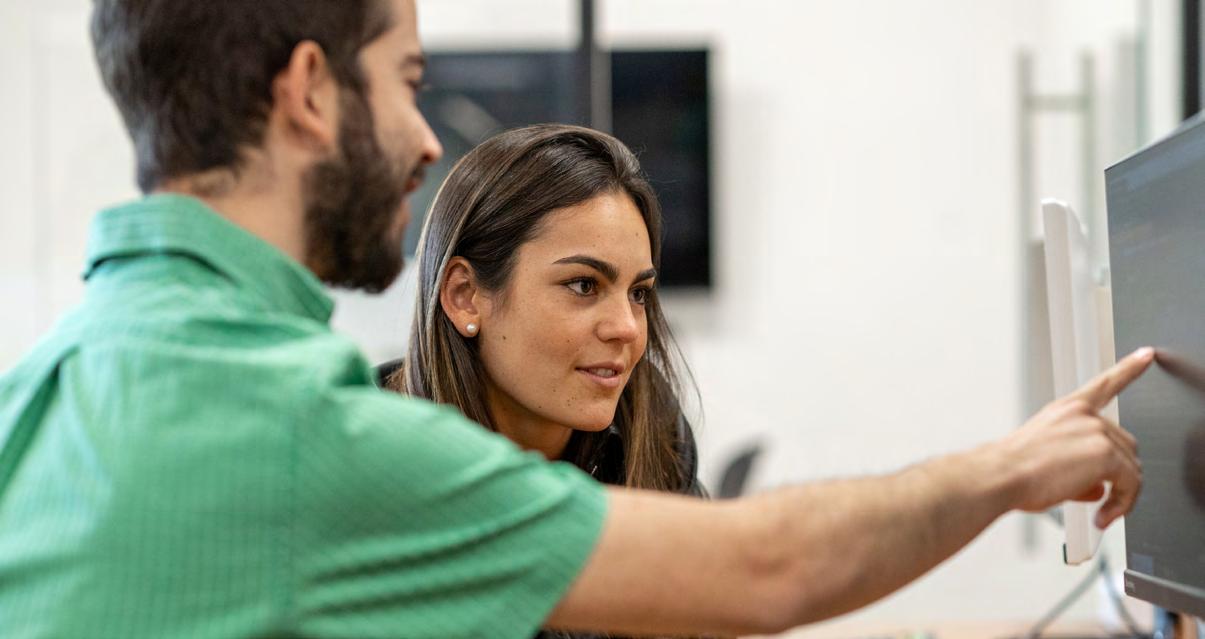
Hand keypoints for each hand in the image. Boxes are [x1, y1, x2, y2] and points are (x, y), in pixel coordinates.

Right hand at [996, 346, 1154, 527]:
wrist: (1001, 476)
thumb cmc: (1012, 471)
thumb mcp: (1046, 459)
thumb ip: (1078, 467)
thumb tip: (1097, 488)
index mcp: (1066, 411)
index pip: (1103, 385)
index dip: (1128, 368)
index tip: (1145, 355)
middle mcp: (1083, 415)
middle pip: (1124, 445)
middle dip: (1117, 474)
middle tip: (1099, 498)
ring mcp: (1095, 432)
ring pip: (1130, 467)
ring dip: (1120, 493)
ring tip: (1099, 510)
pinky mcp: (1105, 454)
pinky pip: (1130, 483)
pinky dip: (1122, 504)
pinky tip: (1103, 515)